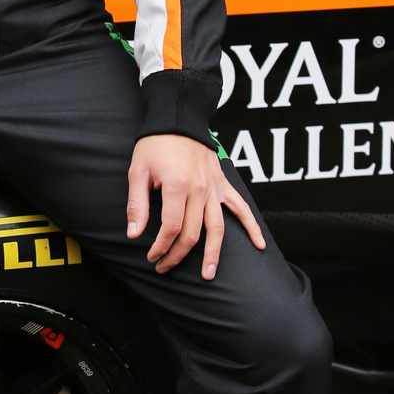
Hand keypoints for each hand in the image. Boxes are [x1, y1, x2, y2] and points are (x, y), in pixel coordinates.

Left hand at [126, 134, 264, 278]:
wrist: (179, 120)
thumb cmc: (155, 145)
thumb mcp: (138, 171)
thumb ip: (138, 204)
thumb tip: (134, 233)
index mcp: (176, 186)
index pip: (171, 227)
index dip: (161, 246)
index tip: (152, 256)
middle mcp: (199, 190)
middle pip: (192, 233)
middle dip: (177, 255)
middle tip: (165, 267)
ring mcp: (214, 188)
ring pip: (217, 228)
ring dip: (213, 254)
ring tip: (208, 273)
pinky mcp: (223, 184)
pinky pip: (241, 208)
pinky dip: (252, 226)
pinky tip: (259, 244)